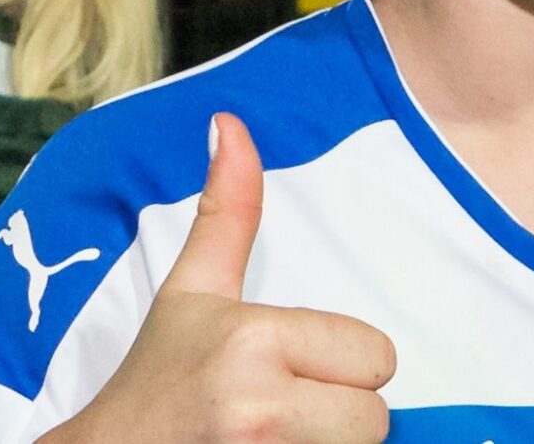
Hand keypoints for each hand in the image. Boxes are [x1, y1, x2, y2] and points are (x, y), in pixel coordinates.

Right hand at [46, 114, 396, 442]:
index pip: (376, 356)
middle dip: (339, 415)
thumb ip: (227, 212)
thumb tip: (230, 122)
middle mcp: (260, 407)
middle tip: (284, 411)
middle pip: (377, 416)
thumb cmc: (156, 378)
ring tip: (278, 435)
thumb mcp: (191, 291)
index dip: (341, 366)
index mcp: (254, 342)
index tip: (289, 371)